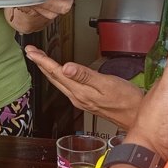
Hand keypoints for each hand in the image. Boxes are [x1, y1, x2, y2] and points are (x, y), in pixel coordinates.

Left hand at [25, 45, 142, 128]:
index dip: (42, 61)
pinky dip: (58, 76)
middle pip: (53, 78)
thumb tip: (65, 67)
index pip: (56, 73)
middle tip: (30, 51)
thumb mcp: (106, 83)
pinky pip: (66, 86)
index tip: (31, 51)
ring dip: (48, 70)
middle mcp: (77, 97)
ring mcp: (81, 100)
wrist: (136, 115)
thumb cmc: (126, 99)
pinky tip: (59, 73)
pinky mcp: (86, 101)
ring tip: (40, 59)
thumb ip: (85, 75)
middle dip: (40, 64)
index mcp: (80, 91)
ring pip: (59, 82)